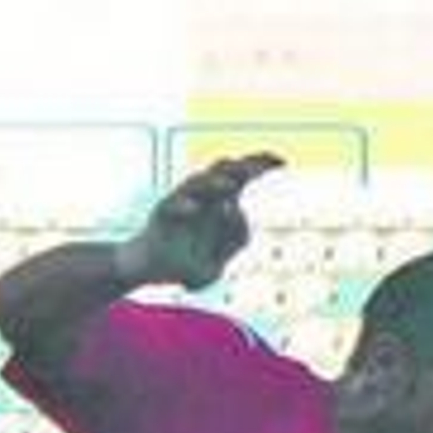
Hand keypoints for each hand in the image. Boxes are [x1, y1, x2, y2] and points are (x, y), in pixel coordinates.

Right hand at [122, 153, 284, 290]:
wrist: (148, 272)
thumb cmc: (186, 265)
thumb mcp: (218, 264)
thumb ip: (234, 241)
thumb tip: (234, 208)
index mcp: (219, 203)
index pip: (242, 178)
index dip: (261, 166)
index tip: (283, 161)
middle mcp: (201, 197)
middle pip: (222, 173)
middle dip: (242, 168)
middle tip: (258, 168)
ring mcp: (181, 202)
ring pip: (198, 184)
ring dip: (214, 184)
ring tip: (230, 186)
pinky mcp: (161, 214)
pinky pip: (172, 205)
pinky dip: (183, 206)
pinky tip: (193, 210)